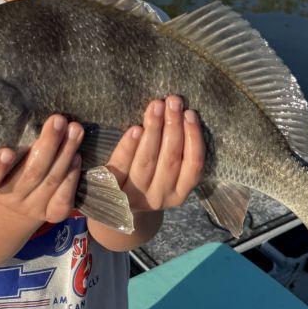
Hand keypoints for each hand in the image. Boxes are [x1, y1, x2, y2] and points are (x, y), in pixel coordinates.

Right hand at [0, 114, 83, 225]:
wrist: (15, 203)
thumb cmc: (4, 167)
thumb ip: (2, 140)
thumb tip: (26, 108)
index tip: (6, 151)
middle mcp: (7, 198)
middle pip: (29, 174)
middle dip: (48, 145)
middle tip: (58, 120)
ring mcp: (30, 208)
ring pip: (51, 181)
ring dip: (66, 153)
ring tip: (75, 130)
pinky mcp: (51, 214)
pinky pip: (63, 198)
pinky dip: (72, 176)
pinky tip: (77, 156)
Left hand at [105, 95, 204, 212]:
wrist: (116, 207)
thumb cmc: (147, 178)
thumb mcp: (166, 173)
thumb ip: (175, 149)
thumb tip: (179, 111)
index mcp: (179, 193)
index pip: (193, 165)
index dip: (193, 138)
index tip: (190, 114)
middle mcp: (160, 197)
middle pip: (170, 160)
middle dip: (173, 127)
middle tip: (173, 101)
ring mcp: (136, 196)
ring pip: (148, 161)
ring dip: (154, 130)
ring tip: (156, 107)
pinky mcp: (113, 189)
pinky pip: (122, 165)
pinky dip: (129, 146)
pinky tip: (135, 128)